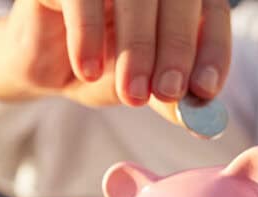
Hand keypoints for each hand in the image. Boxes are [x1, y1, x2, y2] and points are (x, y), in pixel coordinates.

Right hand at [0, 0, 230, 122]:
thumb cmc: (102, 65)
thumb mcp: (141, 87)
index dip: (213, 50)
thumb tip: (203, 123)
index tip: (206, 89)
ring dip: (137, 46)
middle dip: (177, 49)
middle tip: (168, 93)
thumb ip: (171, 98)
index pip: (211, 12)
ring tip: (131, 94)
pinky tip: (87, 70)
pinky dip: (88, 34)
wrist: (43, 61)